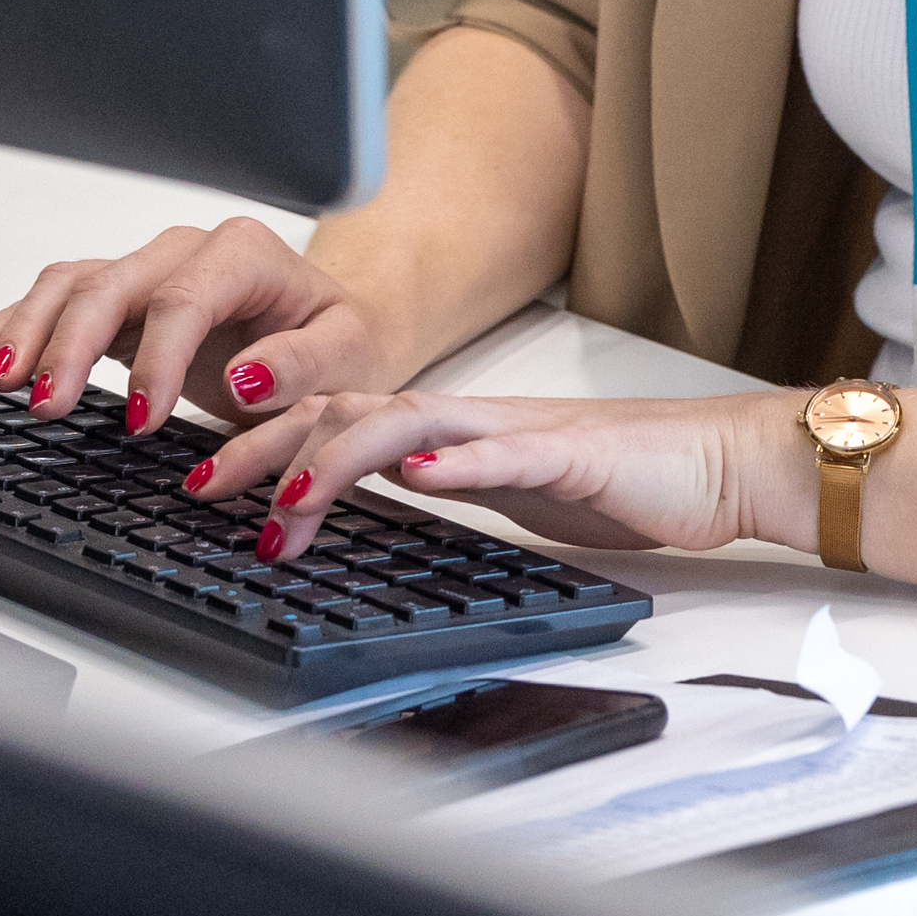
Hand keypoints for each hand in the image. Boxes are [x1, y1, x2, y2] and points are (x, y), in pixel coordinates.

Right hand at [0, 214, 407, 432]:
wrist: (328, 331)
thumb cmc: (338, 344)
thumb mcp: (346, 361)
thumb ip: (302, 367)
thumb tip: (246, 375)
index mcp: (247, 255)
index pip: (185, 298)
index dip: (156, 360)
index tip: (140, 424)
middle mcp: (190, 250)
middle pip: (115, 283)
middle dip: (72, 343)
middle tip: (45, 406)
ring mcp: (151, 269)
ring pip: (76, 281)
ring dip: (33, 328)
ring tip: (0, 379)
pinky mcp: (125, 296)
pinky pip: (64, 294)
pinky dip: (22, 317)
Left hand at [193, 388, 808, 567]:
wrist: (715, 463)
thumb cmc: (618, 481)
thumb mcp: (499, 490)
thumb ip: (434, 485)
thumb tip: (359, 501)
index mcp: (447, 430)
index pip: (334, 422)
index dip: (261, 446)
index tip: (202, 485)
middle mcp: (468, 419)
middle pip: (346, 413)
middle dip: (265, 448)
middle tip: (201, 488)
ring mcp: (515, 431)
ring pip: (405, 426)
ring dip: (336, 461)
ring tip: (285, 502)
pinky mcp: (571, 454)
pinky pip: (504, 452)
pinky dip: (455, 462)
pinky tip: (418, 475)